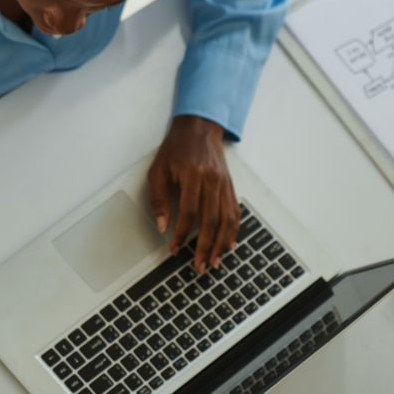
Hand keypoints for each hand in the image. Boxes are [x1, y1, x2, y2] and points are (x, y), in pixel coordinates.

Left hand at [148, 115, 240, 272]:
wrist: (199, 127)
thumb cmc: (176, 148)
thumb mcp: (159, 170)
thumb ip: (159, 199)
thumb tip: (163, 225)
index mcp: (192, 175)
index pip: (189, 212)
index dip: (181, 234)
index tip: (175, 249)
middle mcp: (212, 180)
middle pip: (211, 220)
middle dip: (205, 246)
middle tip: (199, 265)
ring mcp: (224, 183)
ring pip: (227, 219)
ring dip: (221, 244)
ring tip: (214, 261)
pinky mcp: (230, 185)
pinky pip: (235, 212)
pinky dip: (233, 230)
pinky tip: (228, 244)